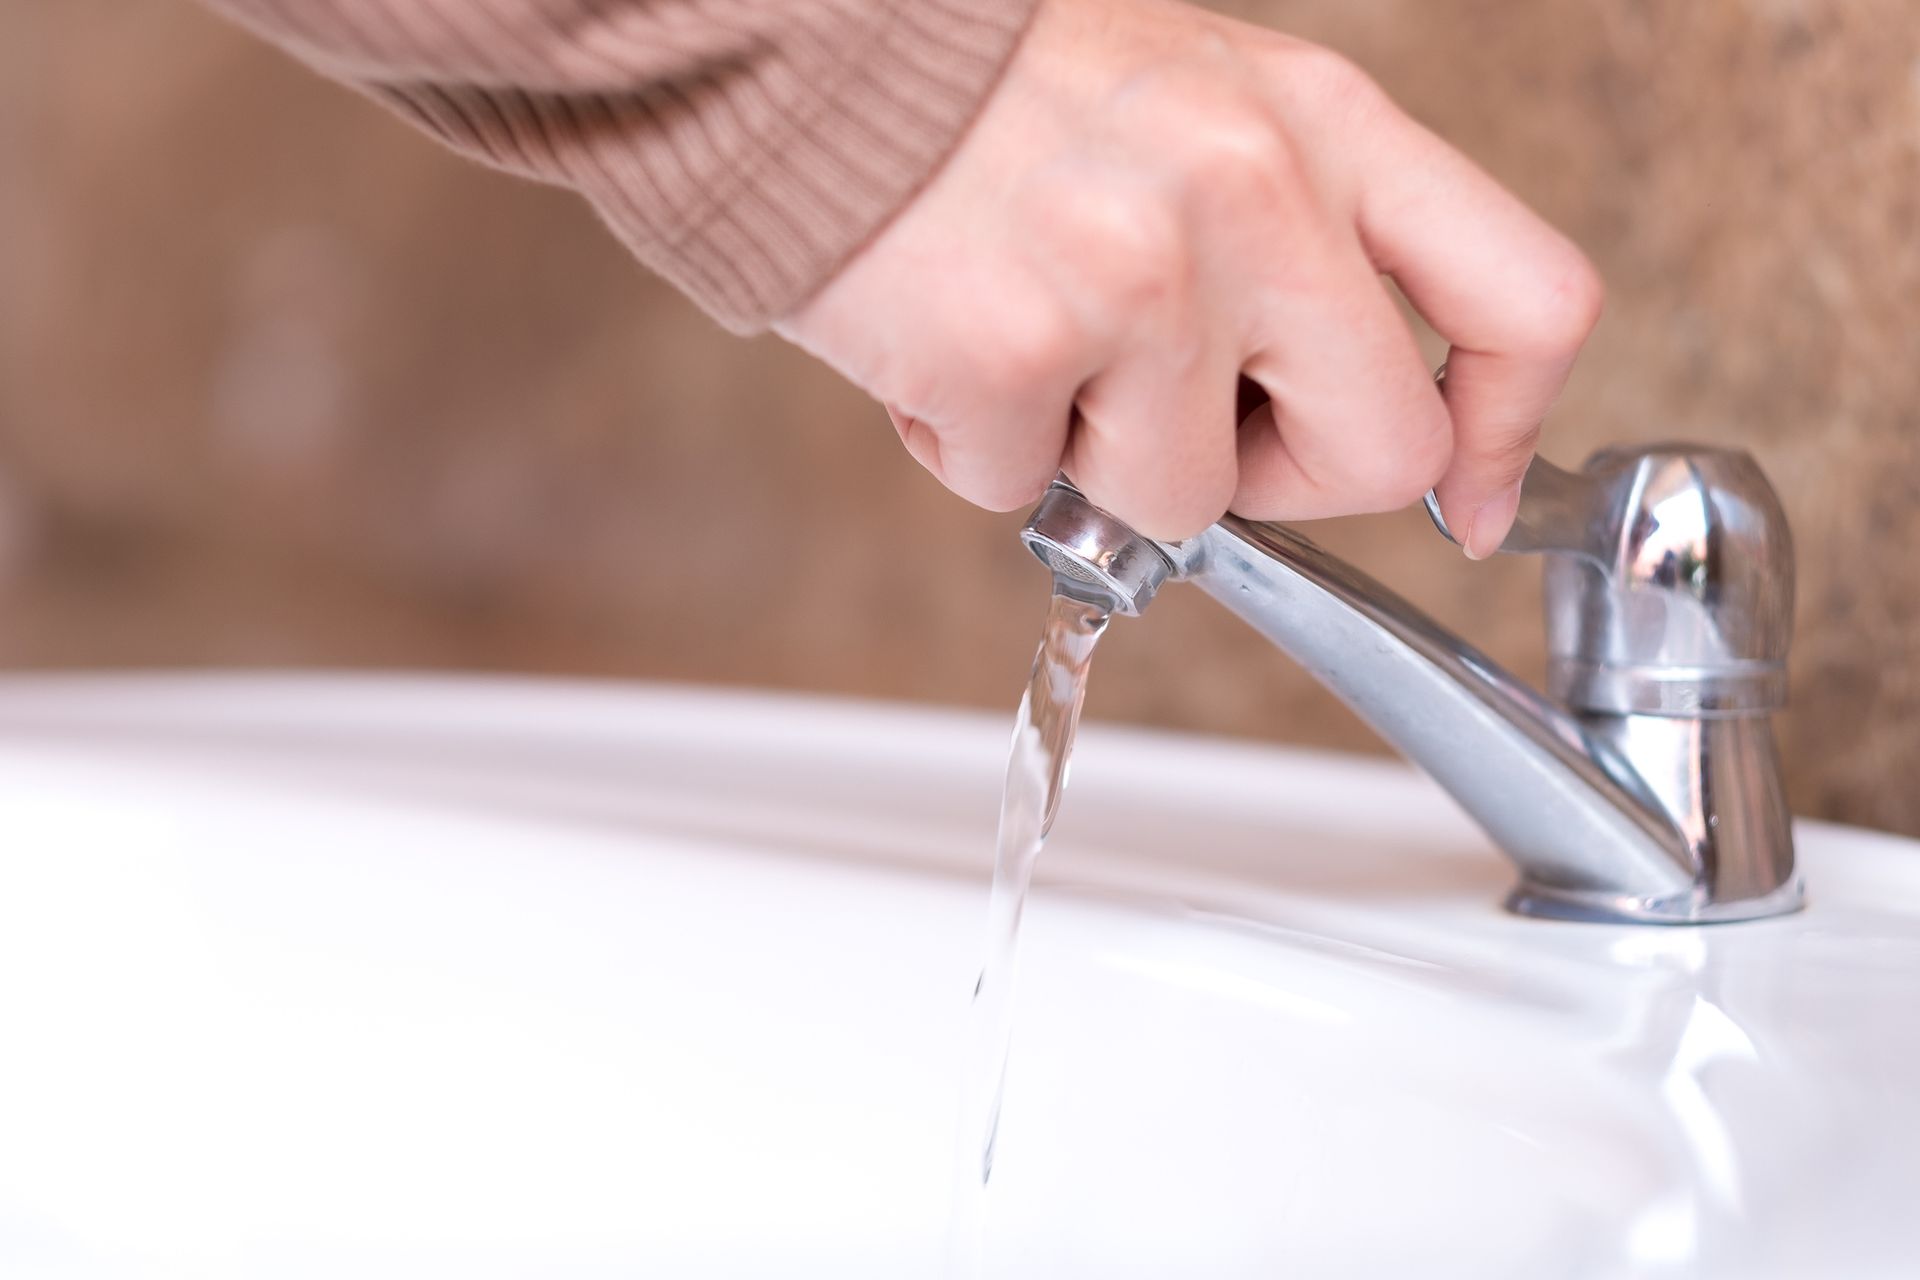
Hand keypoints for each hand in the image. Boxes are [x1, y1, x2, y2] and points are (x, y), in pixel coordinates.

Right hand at [776, 0, 1602, 554]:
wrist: (815, 44)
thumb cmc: (1002, 89)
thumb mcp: (1207, 108)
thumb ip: (1301, 236)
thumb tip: (1324, 406)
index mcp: (1325, 125)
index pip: (1524, 298)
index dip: (1509, 425)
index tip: (1471, 496)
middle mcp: (1256, 196)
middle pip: (1381, 451)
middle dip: (1282, 478)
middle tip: (1190, 426)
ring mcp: (1137, 279)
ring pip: (1182, 501)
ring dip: (1095, 455)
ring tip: (1030, 342)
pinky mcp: (1008, 350)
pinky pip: (1021, 493)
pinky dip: (972, 448)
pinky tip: (942, 347)